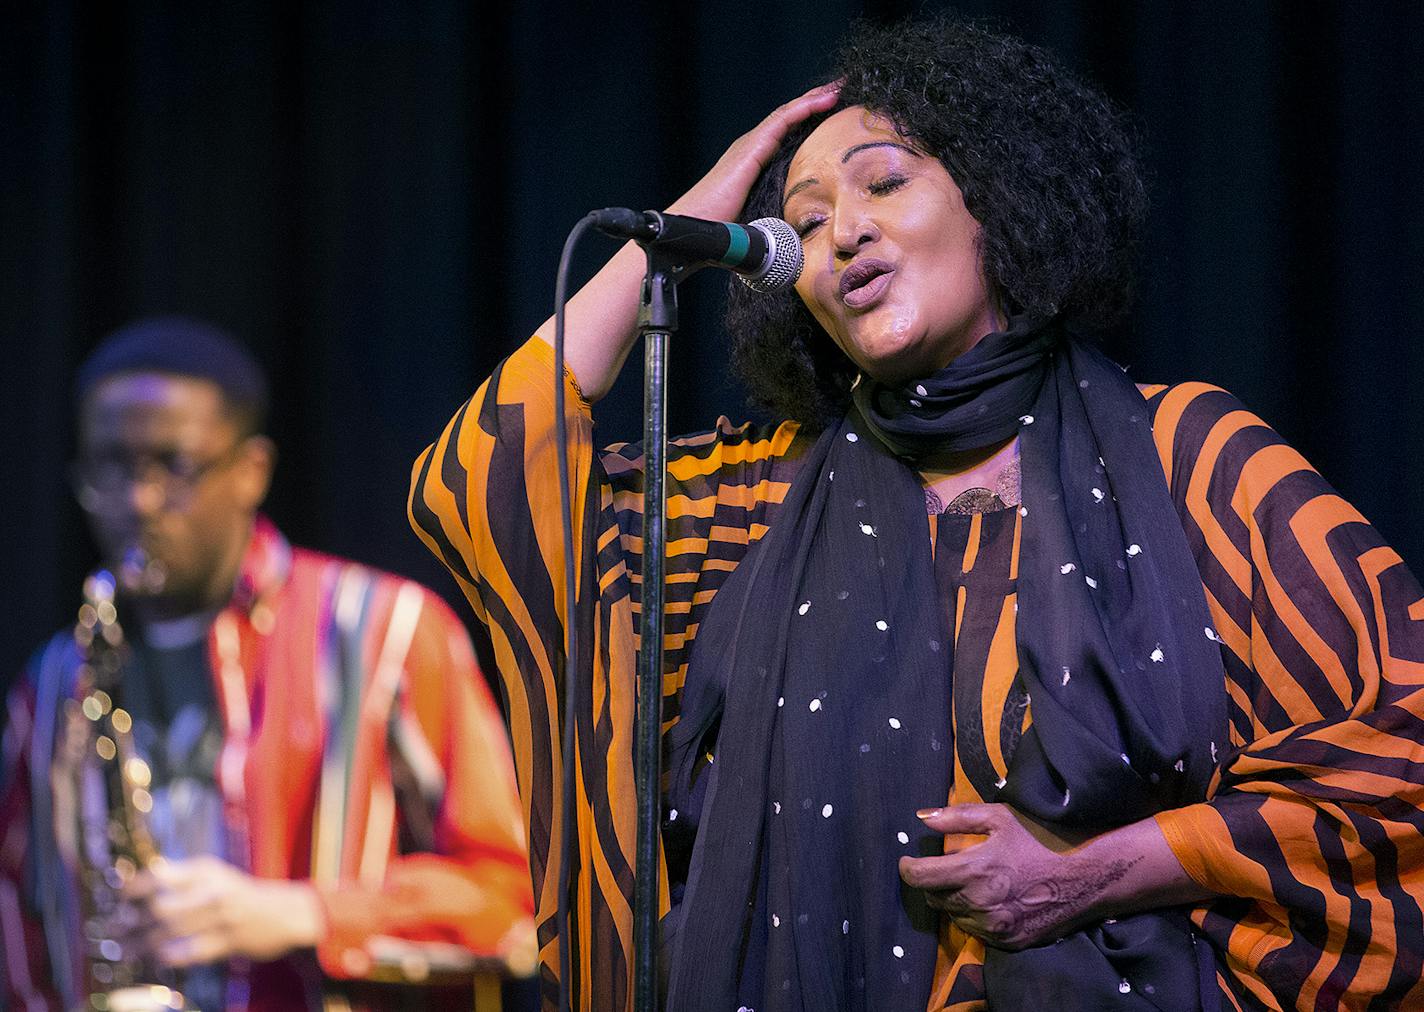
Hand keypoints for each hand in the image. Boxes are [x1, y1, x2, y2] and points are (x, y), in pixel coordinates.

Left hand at [124, 856, 325, 966]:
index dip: (136, 887)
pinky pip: (193, 951)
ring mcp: (223, 917)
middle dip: (132, 921)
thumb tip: (141, 887)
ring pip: (172, 932)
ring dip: (143, 943)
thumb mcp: (216, 876)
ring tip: (124, 950)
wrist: (285, 912)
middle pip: (162, 907)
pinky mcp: (230, 941)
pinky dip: (172, 956)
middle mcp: (213, 891)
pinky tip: (156, 959)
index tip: (120, 897)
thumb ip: (184, 879)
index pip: (162, 875)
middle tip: (113, 929)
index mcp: (207, 871)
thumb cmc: (241, 894)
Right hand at [542, 80, 840, 401]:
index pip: (781, 137)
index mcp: (748, 166)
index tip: (829, 114)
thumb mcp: (749, 226)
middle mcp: (746, 152)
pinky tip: (820, 102)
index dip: (804, 123)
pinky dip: (801, 110)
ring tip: (835, 90)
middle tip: (838, 92)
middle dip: (811, 104)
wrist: (688, 238)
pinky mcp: (747, 154)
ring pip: (784, 116)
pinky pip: (779, 124)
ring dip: (811, 100)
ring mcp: (745, 150)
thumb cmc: (712, 239)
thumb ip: (766, 226)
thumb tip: (788, 250)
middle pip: (784, 121)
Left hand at [899, 804, 1130, 950]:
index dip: (907, 868)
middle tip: (944, 868)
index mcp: (974, 871)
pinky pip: (975, 931)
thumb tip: (922, 818)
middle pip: (933, 898)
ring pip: (953, 916)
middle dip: (932, 882)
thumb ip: (957, 818)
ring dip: (952, 900)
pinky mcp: (1008, 942)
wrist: (1085, 877)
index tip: (907, 861)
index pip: (920, 878)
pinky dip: (973, 916)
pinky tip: (987, 899)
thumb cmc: (1041, 840)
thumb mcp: (1000, 818)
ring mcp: (994, 928)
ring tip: (969, 883)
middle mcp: (980, 904)